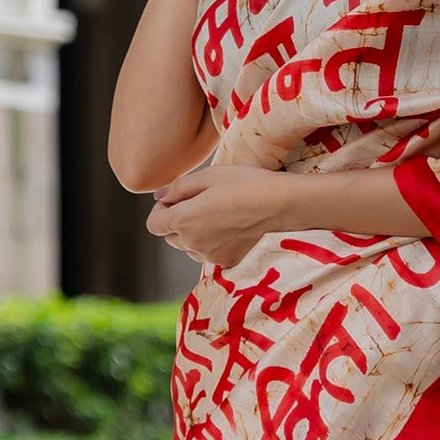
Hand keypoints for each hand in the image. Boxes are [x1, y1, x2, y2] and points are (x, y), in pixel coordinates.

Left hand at [145, 161, 292, 268]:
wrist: (285, 206)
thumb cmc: (247, 184)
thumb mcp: (210, 176)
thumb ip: (178, 187)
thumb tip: (159, 196)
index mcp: (184, 220)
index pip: (154, 224)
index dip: (161, 210)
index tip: (177, 199)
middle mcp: (193, 243)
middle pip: (170, 237)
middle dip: (177, 221)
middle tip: (201, 203)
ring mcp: (211, 257)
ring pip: (189, 247)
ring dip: (194, 234)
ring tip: (219, 215)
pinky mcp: (228, 263)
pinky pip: (209, 255)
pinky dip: (212, 244)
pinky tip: (232, 228)